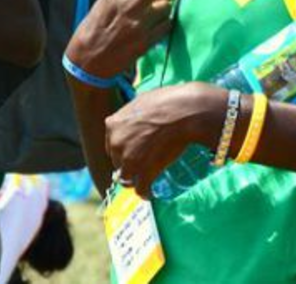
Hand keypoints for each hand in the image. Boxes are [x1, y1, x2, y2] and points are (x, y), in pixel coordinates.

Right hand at [65, 0, 208, 79]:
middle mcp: (132, 3)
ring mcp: (141, 23)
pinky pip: (165, 28)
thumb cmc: (95, 28)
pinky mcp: (147, 41)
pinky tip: (143, 34)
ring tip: (139, 22)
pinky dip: (160, 27)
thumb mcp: (107, 4)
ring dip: (162, 11)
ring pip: (167, 8)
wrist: (86, 62)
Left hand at [105, 82, 223, 197]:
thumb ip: (131, 116)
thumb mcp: (140, 102)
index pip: (111, 144)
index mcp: (113, 125)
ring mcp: (129, 160)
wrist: (184, 111)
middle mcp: (116, 143)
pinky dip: (144, 192)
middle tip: (141, 164)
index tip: (132, 151)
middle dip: (128, 163)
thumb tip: (135, 119)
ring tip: (143, 183)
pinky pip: (140, 188)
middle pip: (118, 161)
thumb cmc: (166, 101)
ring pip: (126, 178)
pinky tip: (149, 193)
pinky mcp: (144, 172)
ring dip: (134, 180)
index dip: (123, 149)